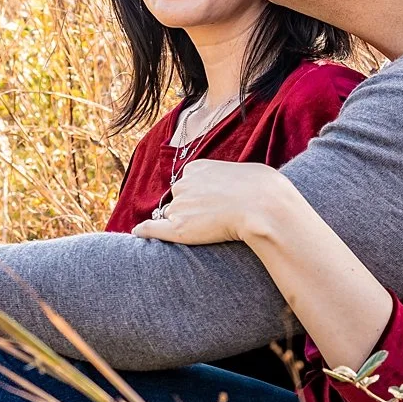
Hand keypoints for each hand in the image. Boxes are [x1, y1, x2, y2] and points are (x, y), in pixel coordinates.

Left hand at [131, 159, 287, 245]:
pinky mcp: (179, 228)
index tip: (216, 204)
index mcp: (197, 168)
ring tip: (213, 229)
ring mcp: (180, 206)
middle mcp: (183, 184)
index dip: (201, 196)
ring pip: (174, 216)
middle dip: (192, 209)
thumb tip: (224, 178)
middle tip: (217, 219)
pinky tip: (139, 233)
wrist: (263, 205)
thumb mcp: (245, 171)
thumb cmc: (262, 189)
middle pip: (179, 200)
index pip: (190, 184)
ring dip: (186, 223)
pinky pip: (154, 228)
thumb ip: (228, 176)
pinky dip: (146, 230)